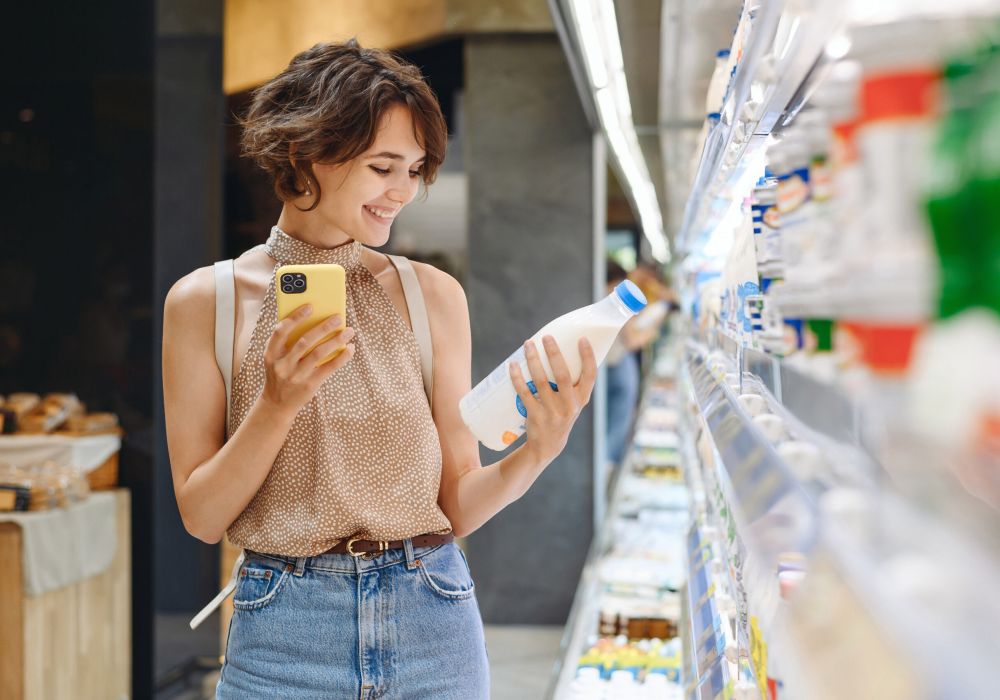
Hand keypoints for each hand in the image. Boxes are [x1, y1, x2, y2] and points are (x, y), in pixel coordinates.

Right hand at [260, 304, 355, 416]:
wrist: (277, 404)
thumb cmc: (281, 374)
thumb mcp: (276, 359)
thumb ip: (289, 343)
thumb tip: (315, 321)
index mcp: (271, 354)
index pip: (281, 331)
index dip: (295, 318)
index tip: (310, 307)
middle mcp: (282, 365)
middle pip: (304, 341)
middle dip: (323, 327)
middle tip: (338, 317)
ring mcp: (296, 376)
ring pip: (318, 353)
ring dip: (336, 340)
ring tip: (349, 331)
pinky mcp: (309, 385)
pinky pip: (329, 368)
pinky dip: (341, 357)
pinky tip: (350, 348)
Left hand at [509, 335, 597, 464]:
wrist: (548, 445)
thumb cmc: (560, 414)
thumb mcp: (572, 402)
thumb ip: (571, 383)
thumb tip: (557, 350)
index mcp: (582, 399)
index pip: (590, 375)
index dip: (588, 357)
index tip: (582, 339)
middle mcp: (570, 405)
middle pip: (563, 375)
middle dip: (554, 354)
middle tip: (546, 337)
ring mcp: (552, 412)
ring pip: (541, 381)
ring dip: (533, 360)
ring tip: (528, 345)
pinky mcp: (536, 416)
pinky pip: (524, 393)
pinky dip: (517, 378)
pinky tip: (513, 365)